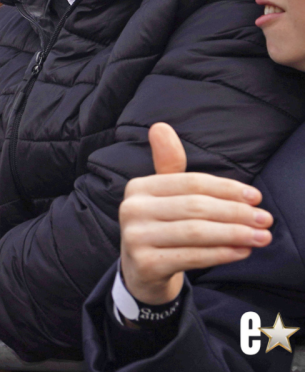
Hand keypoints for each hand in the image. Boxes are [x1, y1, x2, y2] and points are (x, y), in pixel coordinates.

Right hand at [119, 123, 271, 304]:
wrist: (141, 272)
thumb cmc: (161, 226)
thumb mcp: (164, 194)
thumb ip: (168, 164)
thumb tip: (160, 126)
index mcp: (138, 187)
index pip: (191, 183)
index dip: (227, 189)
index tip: (256, 197)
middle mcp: (131, 209)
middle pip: (195, 207)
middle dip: (236, 213)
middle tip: (265, 219)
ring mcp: (135, 237)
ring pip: (196, 232)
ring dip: (235, 234)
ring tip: (261, 237)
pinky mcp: (145, 264)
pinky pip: (192, 257)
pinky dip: (222, 254)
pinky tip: (242, 251)